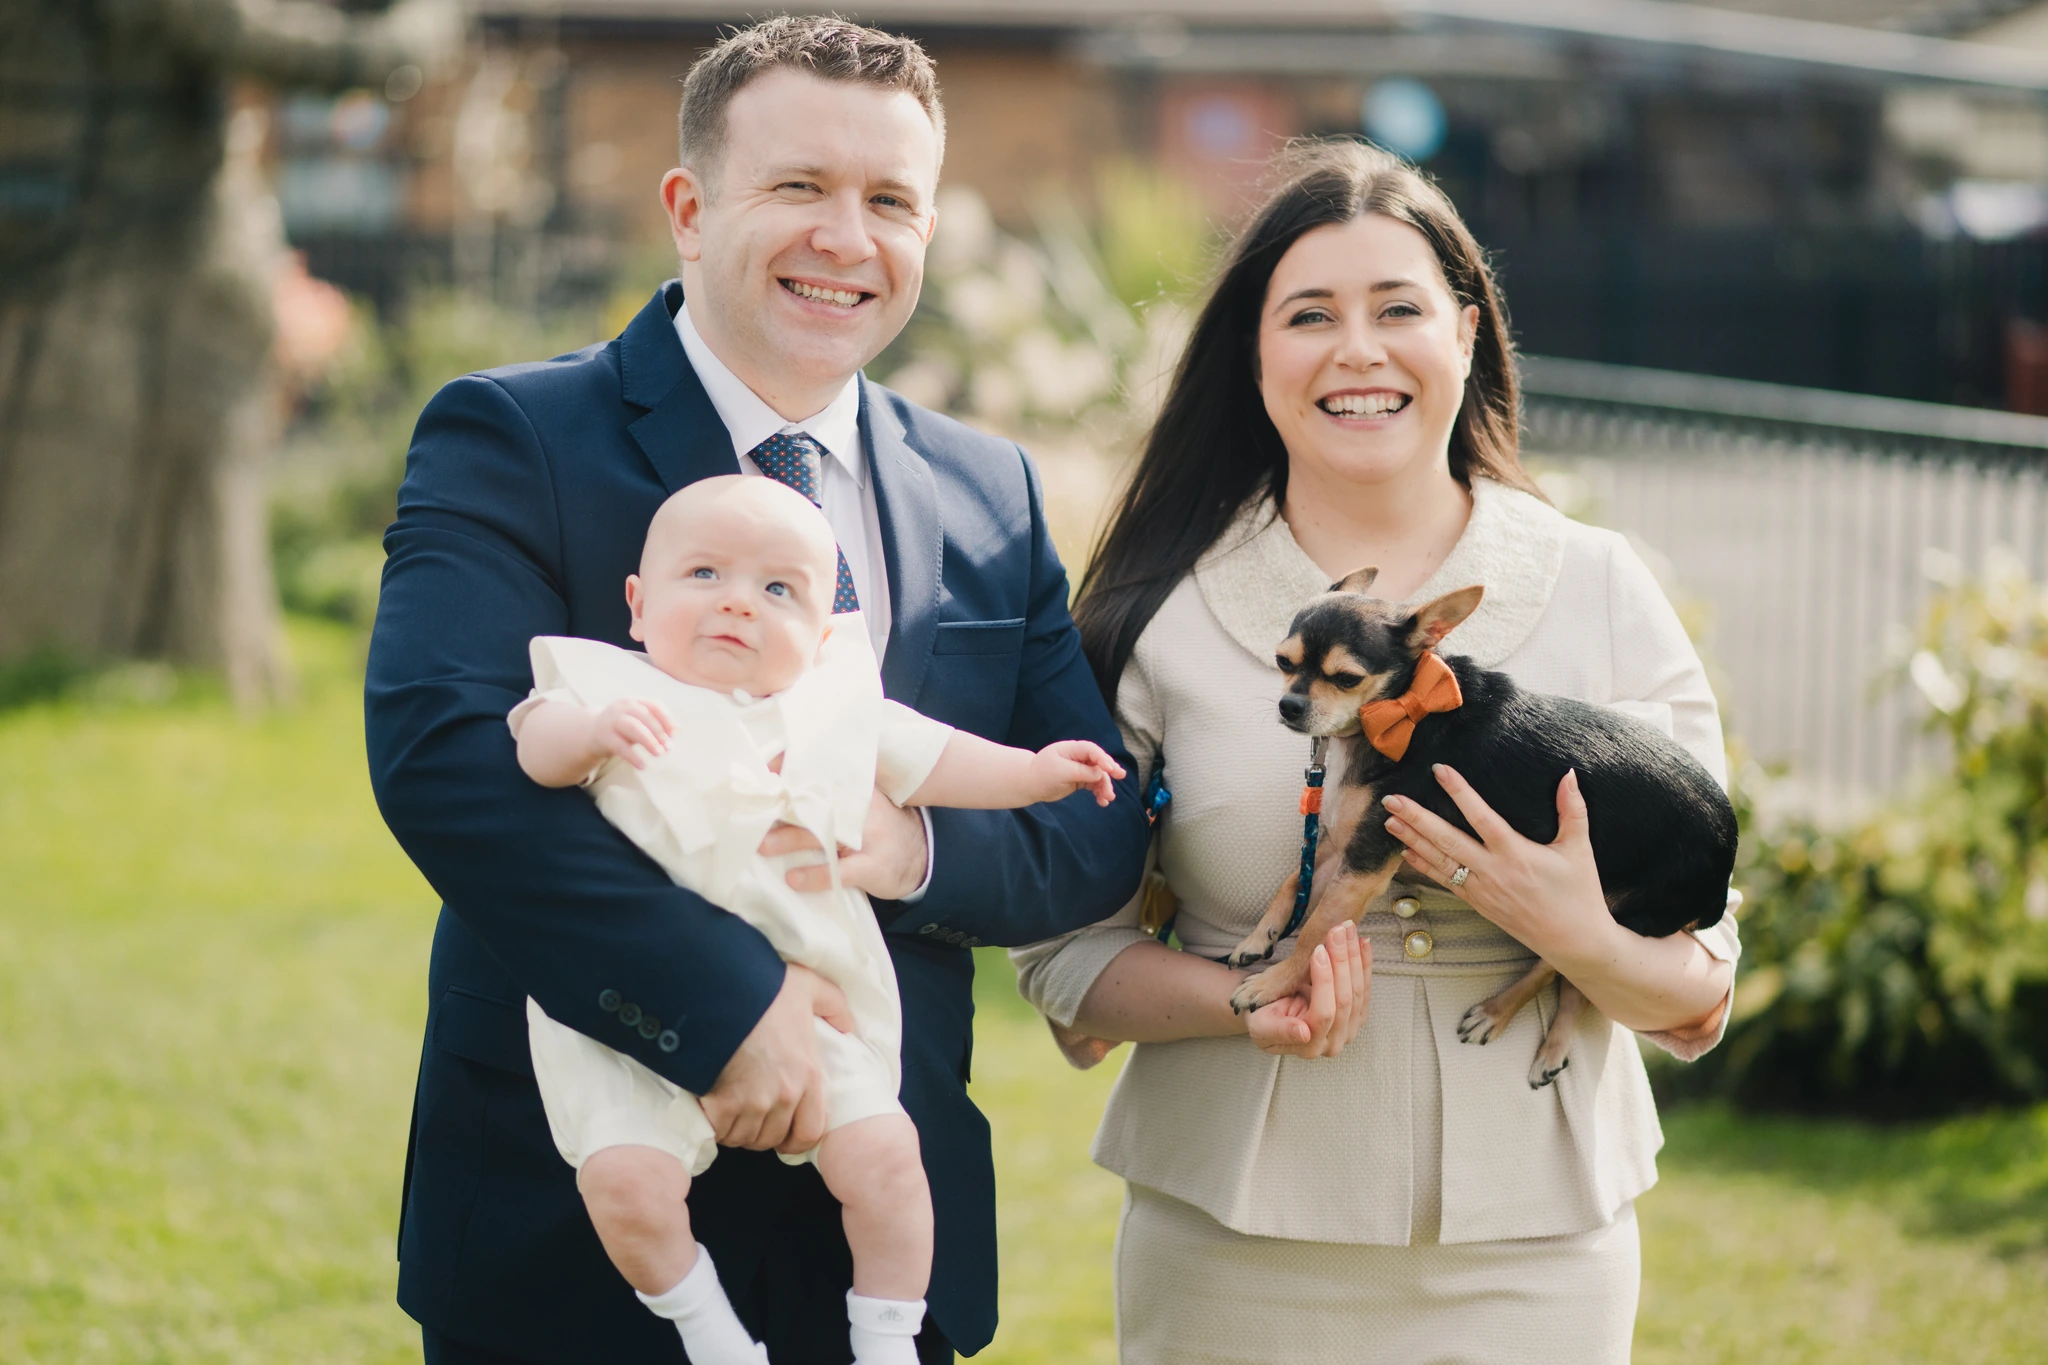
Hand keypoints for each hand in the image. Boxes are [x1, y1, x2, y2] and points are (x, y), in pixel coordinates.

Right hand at [589, 698, 675, 770]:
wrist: (591, 733)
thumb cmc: (622, 728)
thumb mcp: (639, 723)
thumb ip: (656, 724)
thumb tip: (678, 728)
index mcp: (633, 702)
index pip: (653, 705)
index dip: (665, 718)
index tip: (673, 733)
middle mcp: (621, 708)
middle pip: (644, 715)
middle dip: (658, 731)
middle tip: (668, 747)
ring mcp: (611, 721)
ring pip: (633, 727)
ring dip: (648, 740)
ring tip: (659, 753)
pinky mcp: (603, 737)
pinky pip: (620, 746)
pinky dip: (633, 756)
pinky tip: (643, 766)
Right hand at [700, 964, 854, 1152]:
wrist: (720, 991)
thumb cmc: (765, 989)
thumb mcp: (809, 987)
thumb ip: (834, 1005)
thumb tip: (847, 1026)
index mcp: (809, 1075)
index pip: (810, 1132)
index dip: (796, 1138)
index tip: (784, 1133)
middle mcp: (785, 1096)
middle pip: (773, 1138)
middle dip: (763, 1132)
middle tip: (752, 1116)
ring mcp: (752, 1103)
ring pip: (745, 1138)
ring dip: (738, 1130)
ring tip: (732, 1112)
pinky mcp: (721, 1104)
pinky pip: (721, 1132)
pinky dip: (716, 1126)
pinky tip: (713, 1110)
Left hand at [760, 786, 928, 898]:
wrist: (918, 857)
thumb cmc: (877, 829)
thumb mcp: (860, 804)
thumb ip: (831, 795)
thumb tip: (782, 785)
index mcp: (855, 790)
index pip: (819, 775)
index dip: (791, 771)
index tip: (762, 770)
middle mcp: (861, 809)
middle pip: (816, 806)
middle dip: (783, 808)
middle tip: (754, 812)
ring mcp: (868, 838)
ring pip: (823, 837)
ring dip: (789, 841)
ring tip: (763, 846)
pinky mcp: (872, 867)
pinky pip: (840, 871)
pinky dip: (815, 875)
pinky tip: (794, 878)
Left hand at [1027, 740, 1125, 806]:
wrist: (1029, 785)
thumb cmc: (1042, 774)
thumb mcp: (1062, 771)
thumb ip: (1082, 771)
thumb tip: (1101, 773)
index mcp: (1071, 749)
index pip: (1091, 750)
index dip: (1103, 758)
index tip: (1110, 769)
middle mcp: (1077, 757)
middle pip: (1098, 762)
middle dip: (1109, 770)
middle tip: (1121, 776)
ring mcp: (1079, 768)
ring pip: (1098, 775)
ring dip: (1104, 786)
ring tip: (1108, 798)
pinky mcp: (1079, 779)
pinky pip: (1093, 784)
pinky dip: (1098, 792)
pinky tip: (1102, 802)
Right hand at [1244, 920, 1370, 1057]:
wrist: (1270, 1015)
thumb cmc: (1261, 1019)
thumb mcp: (1261, 1025)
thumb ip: (1281, 1031)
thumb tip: (1304, 1033)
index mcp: (1311, 1047)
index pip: (1324, 1013)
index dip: (1324, 981)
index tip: (1317, 950)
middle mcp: (1334, 1042)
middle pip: (1345, 999)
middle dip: (1341, 961)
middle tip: (1336, 931)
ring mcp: (1349, 1028)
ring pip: (1358, 990)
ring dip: (1354, 957)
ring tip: (1347, 929)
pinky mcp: (1357, 1014)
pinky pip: (1366, 986)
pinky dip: (1364, 963)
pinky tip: (1363, 942)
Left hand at [1382, 766, 1612, 960]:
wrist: (1573, 941)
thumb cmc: (1579, 894)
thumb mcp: (1579, 849)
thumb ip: (1573, 810)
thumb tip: (1568, 774)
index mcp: (1516, 854)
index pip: (1481, 817)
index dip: (1459, 792)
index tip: (1439, 770)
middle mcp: (1493, 871)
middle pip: (1447, 840)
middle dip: (1417, 819)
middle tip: (1392, 800)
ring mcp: (1482, 890)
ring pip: (1440, 862)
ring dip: (1412, 840)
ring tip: (1388, 821)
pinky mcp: (1478, 904)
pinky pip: (1445, 882)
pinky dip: (1424, 867)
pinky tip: (1407, 853)